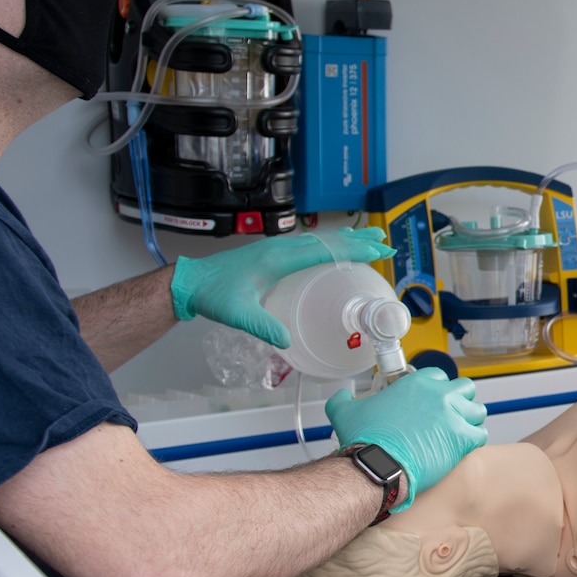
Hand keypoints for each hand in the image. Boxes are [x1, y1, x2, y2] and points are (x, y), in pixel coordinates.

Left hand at [170, 227, 394, 347]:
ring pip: (318, 239)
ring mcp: (276, 248)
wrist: (193, 281)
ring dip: (345, 238)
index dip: (353, 249)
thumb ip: (263, 326)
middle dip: (357, 239)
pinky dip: (329, 242)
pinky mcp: (272, 252)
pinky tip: (335, 247)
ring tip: (368, 236)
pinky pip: (308, 243)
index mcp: (277, 259)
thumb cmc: (214, 294)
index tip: (377, 248)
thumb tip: (286, 340)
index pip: (323, 250)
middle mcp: (280, 248)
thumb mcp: (238, 314)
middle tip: (383, 239)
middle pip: (326, 240)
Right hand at [325, 367, 488, 508]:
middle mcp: (439, 395)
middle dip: (459, 399)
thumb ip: (343, 399)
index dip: (437, 390)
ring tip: (458, 432)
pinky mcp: (462, 438)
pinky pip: (480, 434)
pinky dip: (473, 440)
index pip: (439, 377)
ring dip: (470, 420)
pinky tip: (461, 447)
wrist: (377, 466)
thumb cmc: (366, 441)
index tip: (432, 402)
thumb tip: (341, 395)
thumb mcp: (346, 412)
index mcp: (417, 384)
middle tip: (450, 415)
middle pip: (464, 388)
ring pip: (477, 410)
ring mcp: (453, 416)